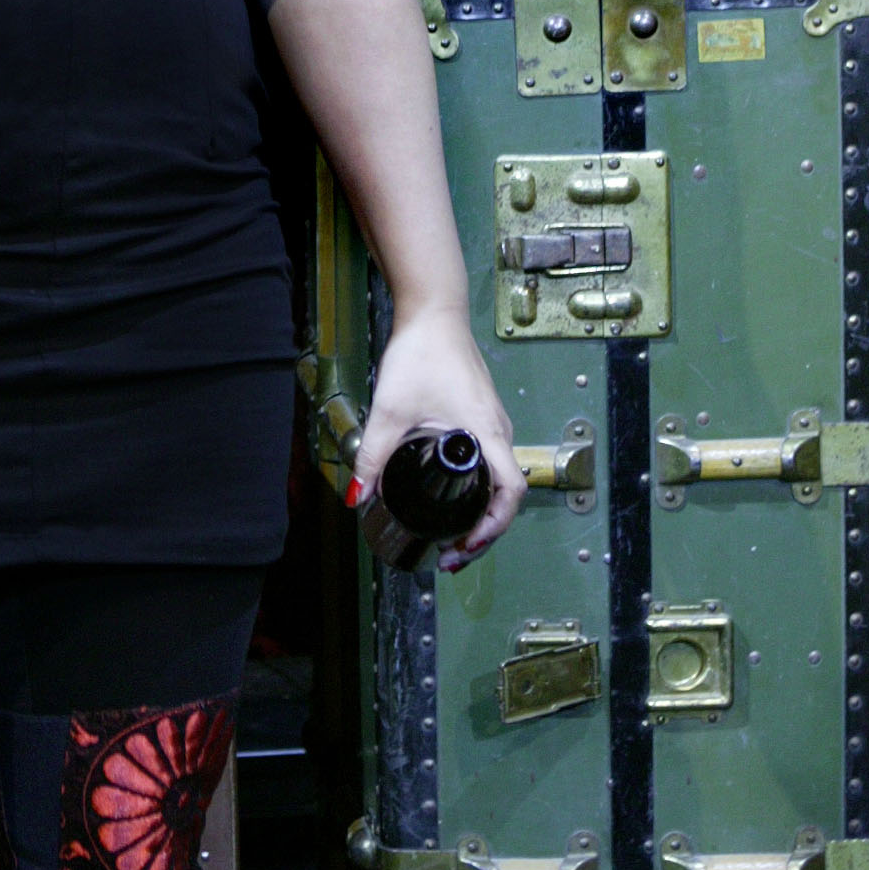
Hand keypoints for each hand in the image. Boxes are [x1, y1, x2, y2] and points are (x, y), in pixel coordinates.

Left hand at [353, 305, 526, 567]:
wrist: (433, 313)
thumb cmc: (422, 353)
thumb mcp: (391, 410)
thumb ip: (373, 455)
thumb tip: (358, 496)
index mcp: (487, 433)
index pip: (510, 493)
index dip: (492, 527)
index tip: (465, 545)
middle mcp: (499, 431)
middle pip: (506, 495)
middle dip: (483, 532)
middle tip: (452, 555)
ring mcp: (494, 424)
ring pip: (499, 480)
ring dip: (482, 512)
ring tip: (454, 536)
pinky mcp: (483, 417)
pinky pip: (491, 462)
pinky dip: (479, 488)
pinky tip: (454, 498)